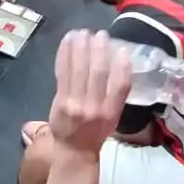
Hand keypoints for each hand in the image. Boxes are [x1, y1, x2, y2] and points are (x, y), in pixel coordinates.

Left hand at [47, 30, 132, 161]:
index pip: (120, 86)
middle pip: (97, 73)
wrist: (75, 150)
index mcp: (112, 112)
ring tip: (82, 32)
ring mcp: (75, 104)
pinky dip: (65, 55)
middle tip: (100, 34)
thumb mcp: (114, 116)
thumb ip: (116, 93)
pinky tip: (68, 41)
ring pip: (78, 70)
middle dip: (99, 50)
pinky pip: (62, 72)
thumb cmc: (97, 130)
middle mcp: (94, 107)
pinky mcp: (60, 100)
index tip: (123, 49)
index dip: (122, 66)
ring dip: (80, 48)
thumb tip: (119, 61)